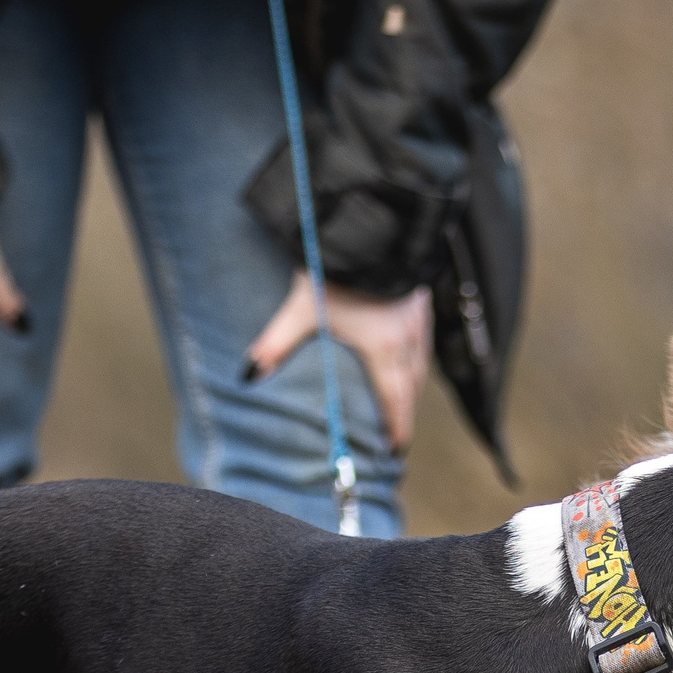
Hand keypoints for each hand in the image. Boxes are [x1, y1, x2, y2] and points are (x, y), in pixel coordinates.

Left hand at [245, 274, 432, 451]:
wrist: (372, 224)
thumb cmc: (339, 267)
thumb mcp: (304, 308)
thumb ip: (277, 343)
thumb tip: (249, 373)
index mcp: (384, 348)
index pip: (394, 399)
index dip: (396, 426)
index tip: (395, 447)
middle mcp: (407, 337)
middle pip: (413, 385)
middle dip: (406, 410)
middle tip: (399, 432)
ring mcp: (418, 315)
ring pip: (421, 361)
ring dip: (414, 384)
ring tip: (405, 398)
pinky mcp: (420, 295)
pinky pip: (422, 338)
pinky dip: (417, 355)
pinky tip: (408, 351)